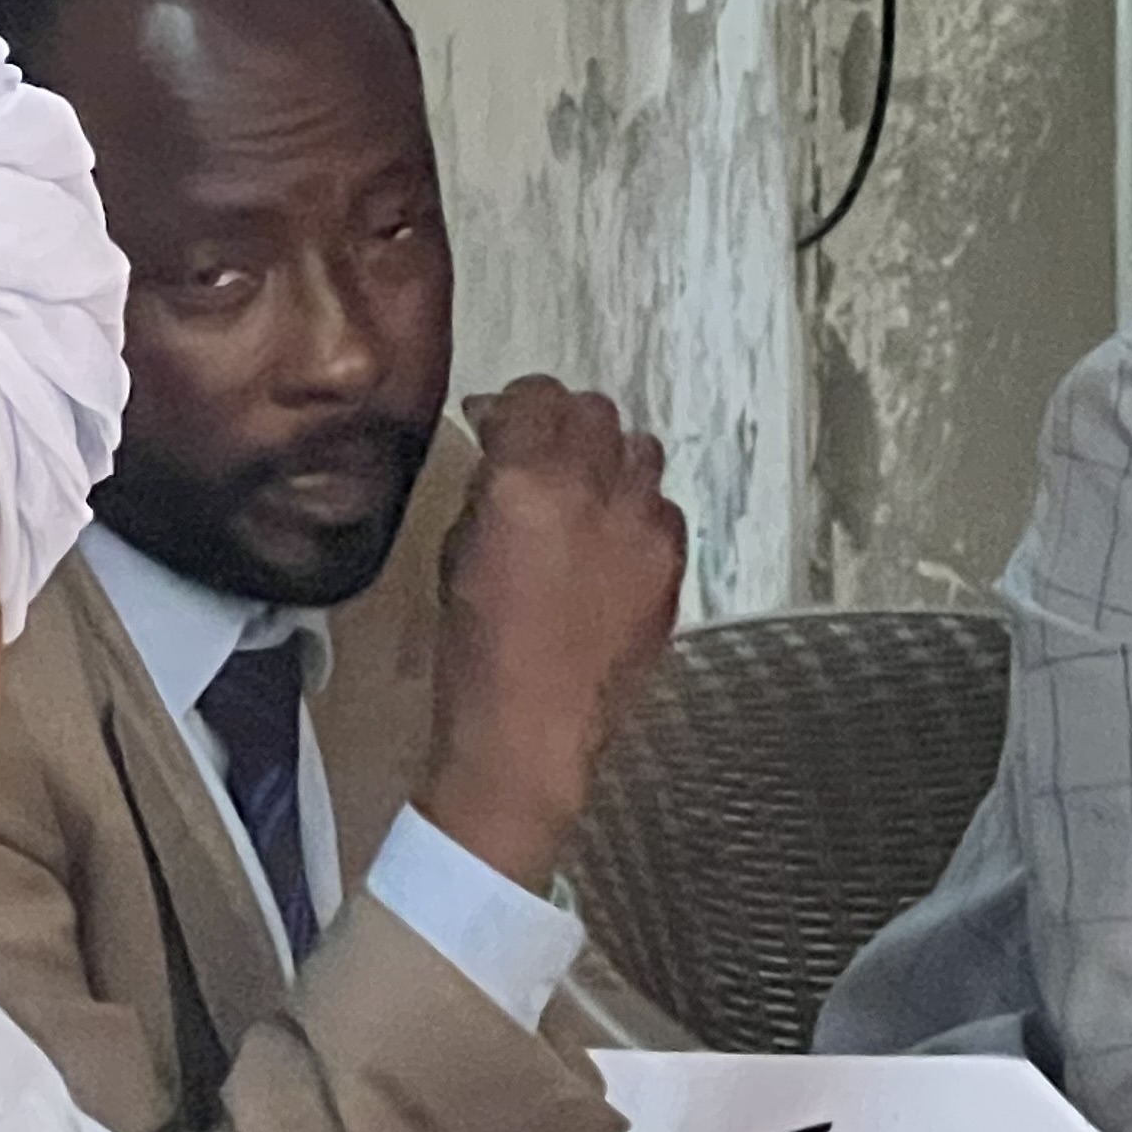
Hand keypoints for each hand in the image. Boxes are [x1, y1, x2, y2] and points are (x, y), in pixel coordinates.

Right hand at [414, 377, 685, 888]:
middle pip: (595, 412)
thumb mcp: (459, 552)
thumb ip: (490, 486)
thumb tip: (504, 449)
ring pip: (640, 450)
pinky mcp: (673, 565)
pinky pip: (664, 508)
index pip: (535, 397)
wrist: (531, 734)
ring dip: (609, 459)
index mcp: (527, 481)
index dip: (516, 405)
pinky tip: (613, 542)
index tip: (502, 422)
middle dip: (565, 423)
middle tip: (544, 453)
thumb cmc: (477, 654)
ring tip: (585, 493)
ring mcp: (644, 527)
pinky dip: (640, 510)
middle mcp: (594, 490)